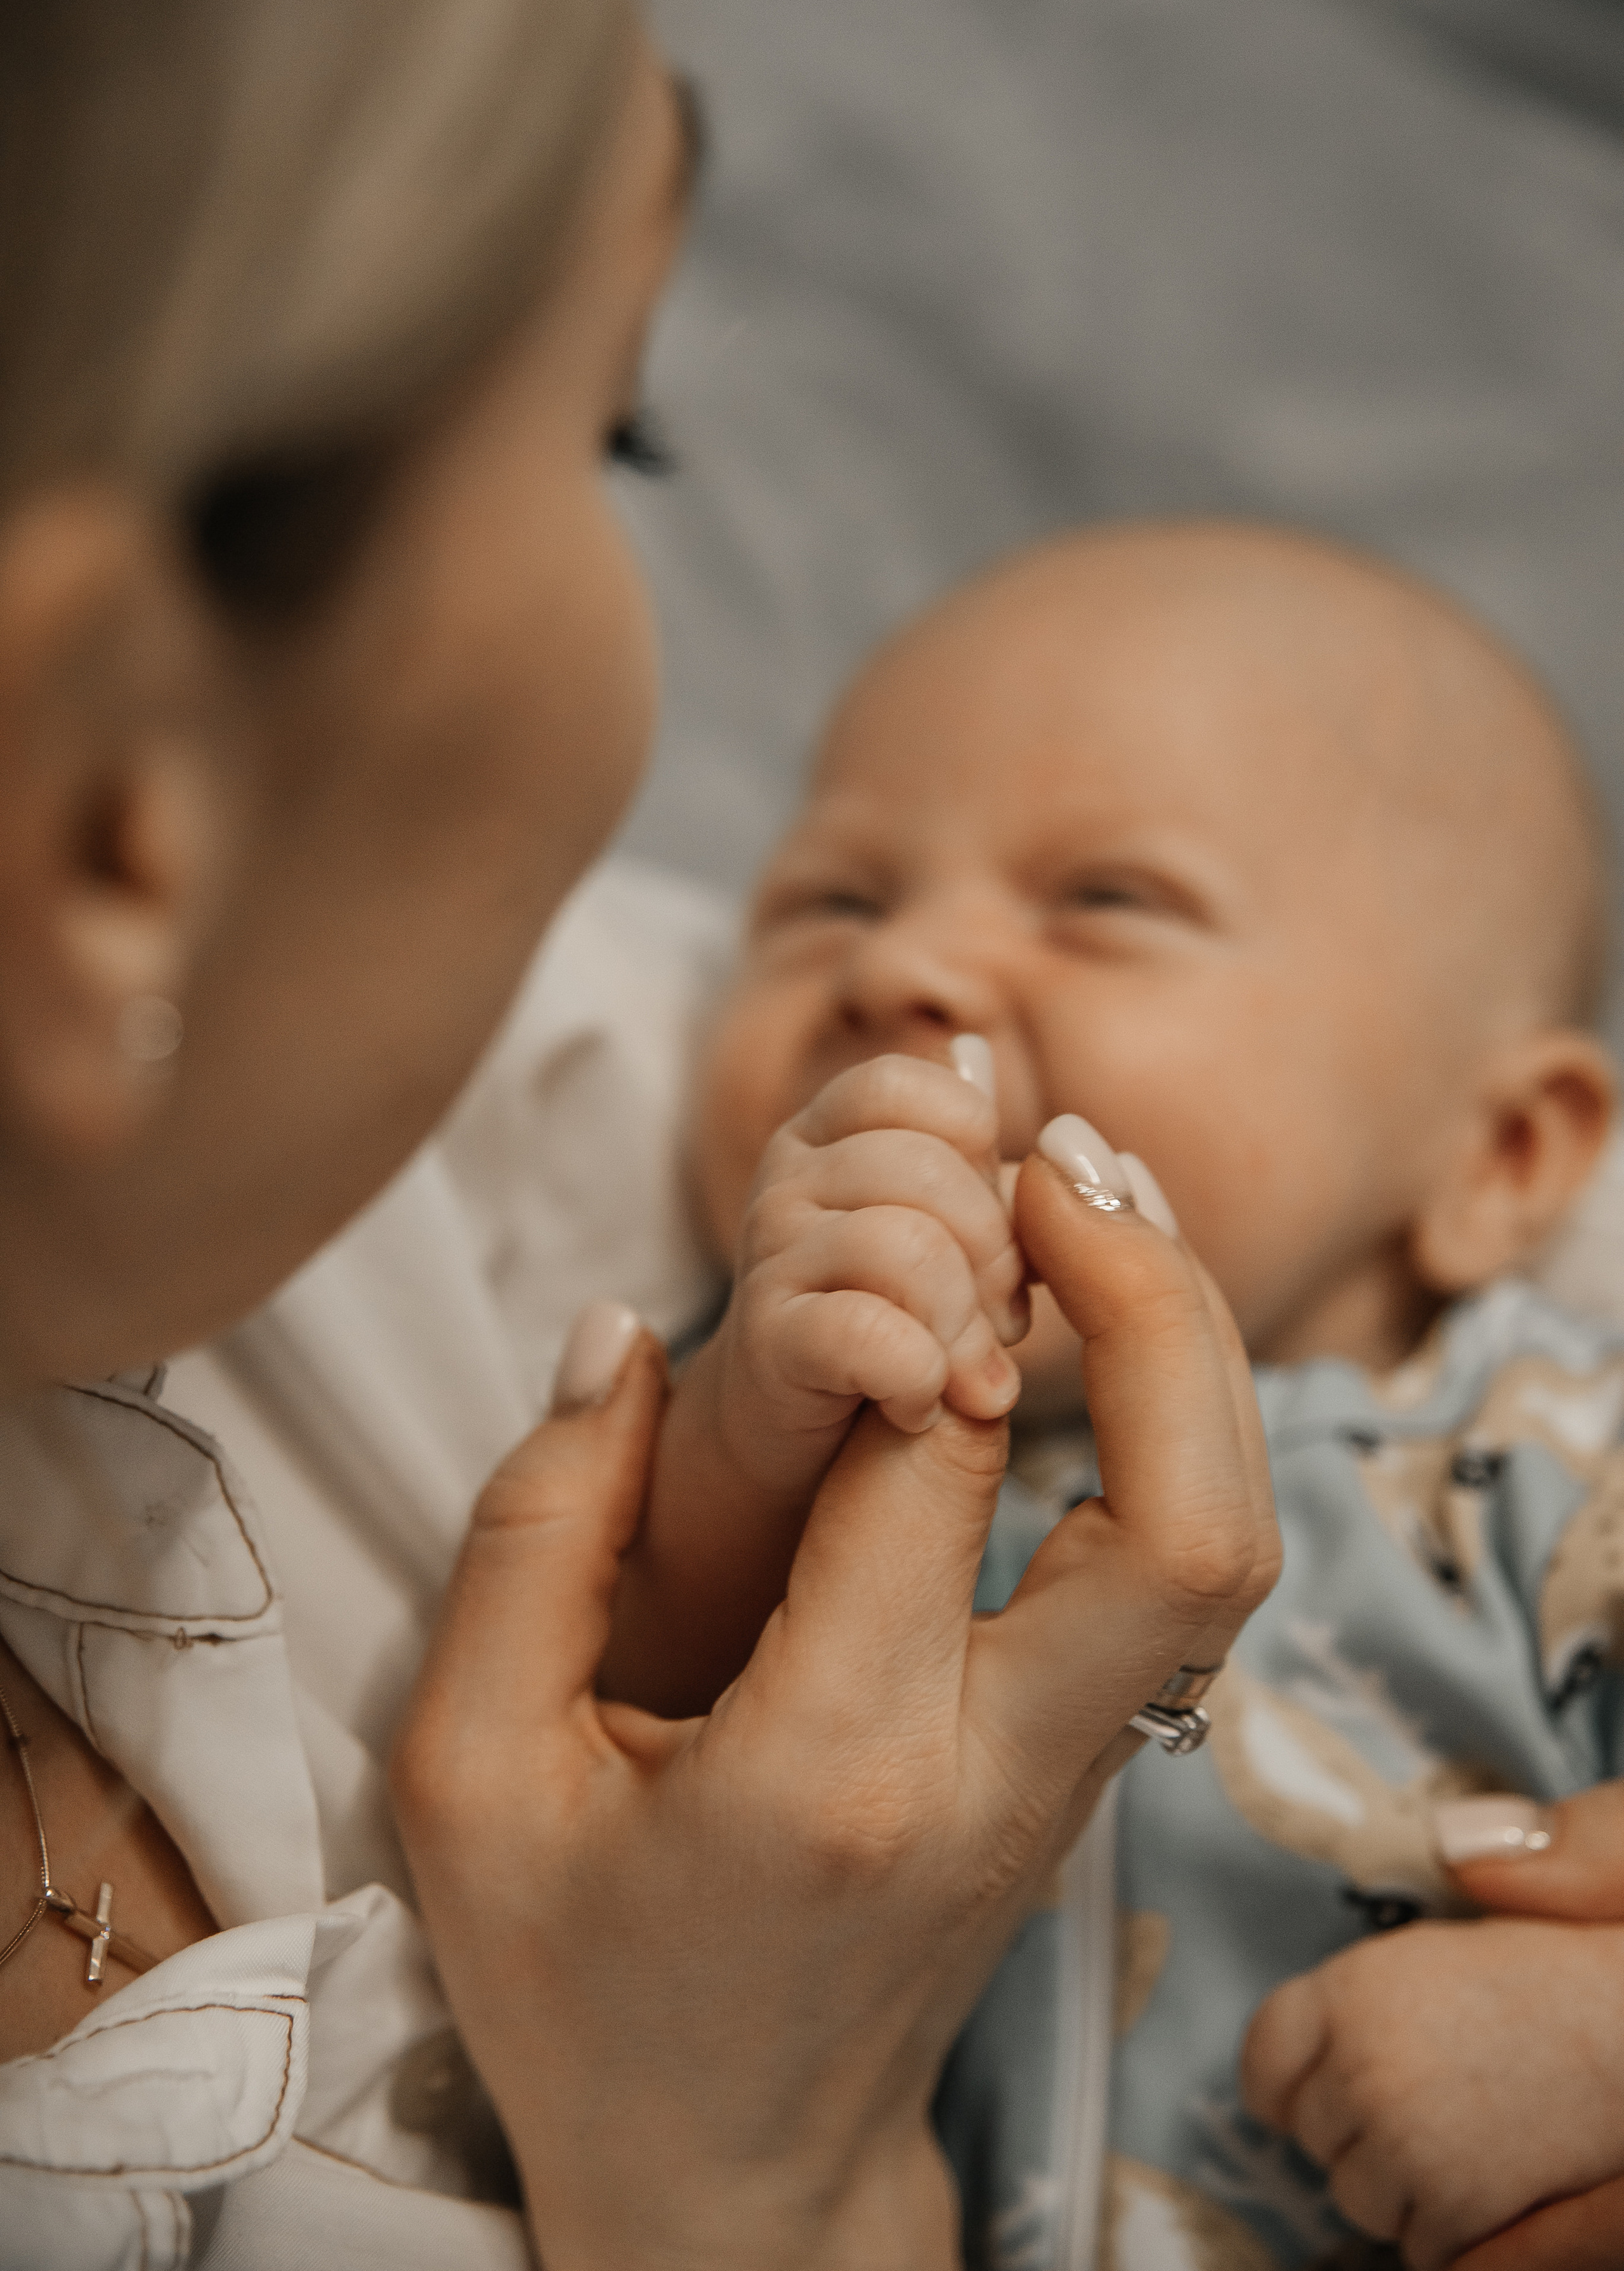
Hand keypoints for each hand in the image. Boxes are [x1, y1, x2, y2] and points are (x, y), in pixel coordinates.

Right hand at [393, 1148, 1277, 2270]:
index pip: (936, 1469)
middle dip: (1155, 1301)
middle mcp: (997, 1772)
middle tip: (1057, 1160)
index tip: (874, 1225)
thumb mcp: (468, 1775)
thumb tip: (620, 1331)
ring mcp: (1073, 1782)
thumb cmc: (576, 1988)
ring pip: (1226, 1543)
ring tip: (1089, 1196)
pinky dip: (1177, 1417)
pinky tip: (1091, 1315)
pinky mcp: (1092, 1773)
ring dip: (1190, 1346)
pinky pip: (1189, 1573)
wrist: (727, 2179)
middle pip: (1188, 1521)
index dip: (922, 1307)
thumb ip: (532, 1537)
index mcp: (830, 1769)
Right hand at [719, 1051, 1027, 1469]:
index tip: (1000, 1229)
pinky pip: (869, 1331)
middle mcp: (789, 1177)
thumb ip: (992, 1173)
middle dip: (993, 1255)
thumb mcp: (952, 1233)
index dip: (974, 1154)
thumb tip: (1038, 1111)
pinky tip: (920, 1404)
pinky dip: (919, 1374)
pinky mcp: (768, 1343)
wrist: (805, 1452)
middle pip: (925, 1168)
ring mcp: (771, 1256)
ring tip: (971, 1377)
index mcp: (833, 1131)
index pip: (906, 1086)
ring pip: (907, 1245)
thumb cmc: (897, 1323)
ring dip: (964, 1327)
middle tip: (1003, 1325)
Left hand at [1240, 1782, 1623, 2270]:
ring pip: (1360, 2194)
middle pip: (1313, 2130)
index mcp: (1359, 1987)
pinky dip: (1452, 2229)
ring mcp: (1408, 2157)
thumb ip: (1470, 1877)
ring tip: (1474, 2125)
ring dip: (1404, 2177)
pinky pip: (1419, 2247)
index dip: (1293, 2065)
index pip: (1266, 2053)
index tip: (1325, 2067)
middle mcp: (1366, 2074)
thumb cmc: (1605, 1971)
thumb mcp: (1539, 1890)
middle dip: (1361, 2116)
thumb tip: (1456, 1838)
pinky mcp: (1459, 2222)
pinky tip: (1502, 2176)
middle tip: (1437, 2082)